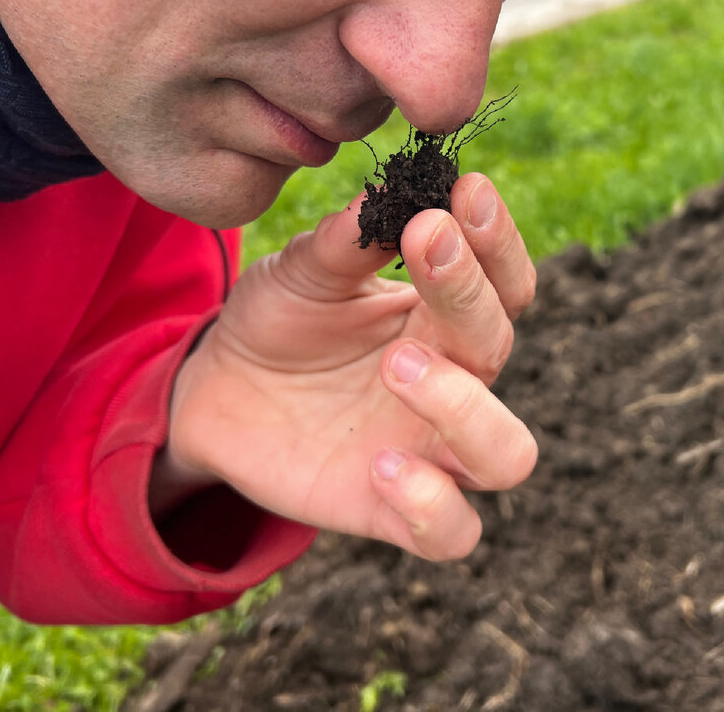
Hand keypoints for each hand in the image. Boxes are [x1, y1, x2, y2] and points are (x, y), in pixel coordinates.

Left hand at [155, 173, 537, 560]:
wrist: (217, 390)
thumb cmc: (278, 320)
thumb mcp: (304, 269)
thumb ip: (348, 240)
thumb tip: (394, 192)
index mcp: (444, 319)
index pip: (505, 284)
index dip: (498, 240)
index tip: (468, 189)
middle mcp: (454, 384)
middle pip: (500, 348)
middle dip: (469, 293)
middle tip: (426, 242)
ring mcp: (428, 452)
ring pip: (506, 455)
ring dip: (464, 408)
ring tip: (397, 365)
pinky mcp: (392, 512)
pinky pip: (452, 533)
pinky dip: (432, 506)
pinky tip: (380, 467)